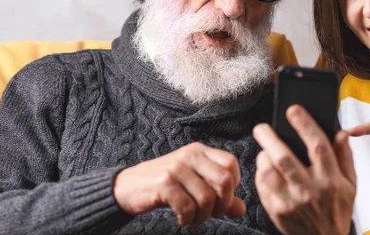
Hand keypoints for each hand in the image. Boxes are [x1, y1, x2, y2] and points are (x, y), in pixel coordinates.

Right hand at [113, 142, 244, 226]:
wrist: (127, 187)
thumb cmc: (165, 185)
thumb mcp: (193, 184)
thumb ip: (219, 195)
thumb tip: (242, 209)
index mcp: (199, 151)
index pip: (231, 163)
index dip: (233, 185)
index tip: (222, 198)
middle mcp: (189, 155)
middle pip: (224, 180)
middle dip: (223, 205)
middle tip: (212, 214)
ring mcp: (177, 168)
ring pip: (207, 198)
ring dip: (203, 217)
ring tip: (194, 219)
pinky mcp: (164, 183)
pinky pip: (188, 207)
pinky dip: (188, 219)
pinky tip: (182, 219)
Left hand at [253, 105, 354, 234]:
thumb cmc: (337, 212)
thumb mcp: (350, 185)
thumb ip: (345, 157)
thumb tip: (341, 133)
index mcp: (331, 179)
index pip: (318, 145)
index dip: (304, 124)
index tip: (293, 110)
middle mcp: (310, 190)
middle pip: (285, 157)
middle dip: (270, 137)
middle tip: (261, 127)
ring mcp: (292, 202)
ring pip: (269, 172)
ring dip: (263, 156)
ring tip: (264, 150)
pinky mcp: (277, 211)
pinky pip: (262, 187)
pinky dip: (260, 173)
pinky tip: (264, 168)